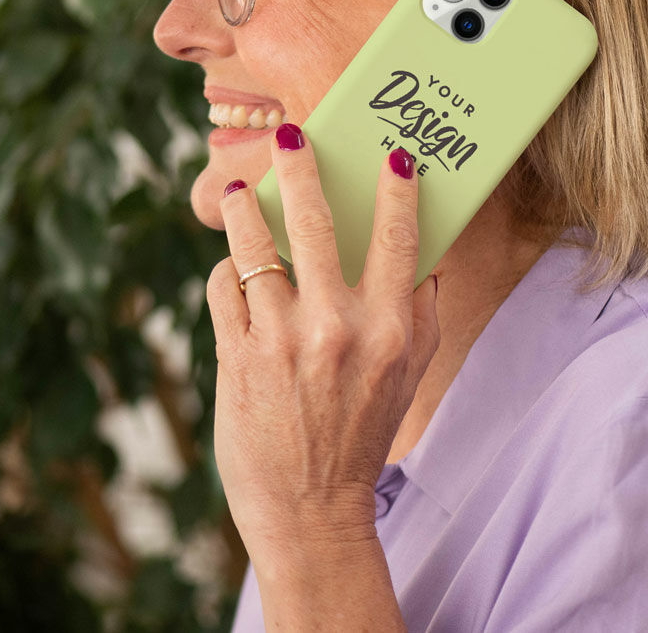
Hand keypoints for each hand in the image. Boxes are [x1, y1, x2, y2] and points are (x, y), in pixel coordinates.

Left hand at [204, 123, 440, 565]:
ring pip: (253, 247)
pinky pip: (224, 288)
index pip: (396, 238)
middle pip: (313, 222)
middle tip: (291, 137)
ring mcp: (280, 342)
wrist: (311, 509)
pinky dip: (229, 273)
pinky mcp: (236, 358)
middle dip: (301, 168)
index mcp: (388, 329)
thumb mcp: (410, 374)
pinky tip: (237, 273)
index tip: (392, 156)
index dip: (395, 190)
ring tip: (244, 193)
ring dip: (247, 211)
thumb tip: (424, 248)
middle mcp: (336, 328)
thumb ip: (420, 310)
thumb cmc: (364, 432)